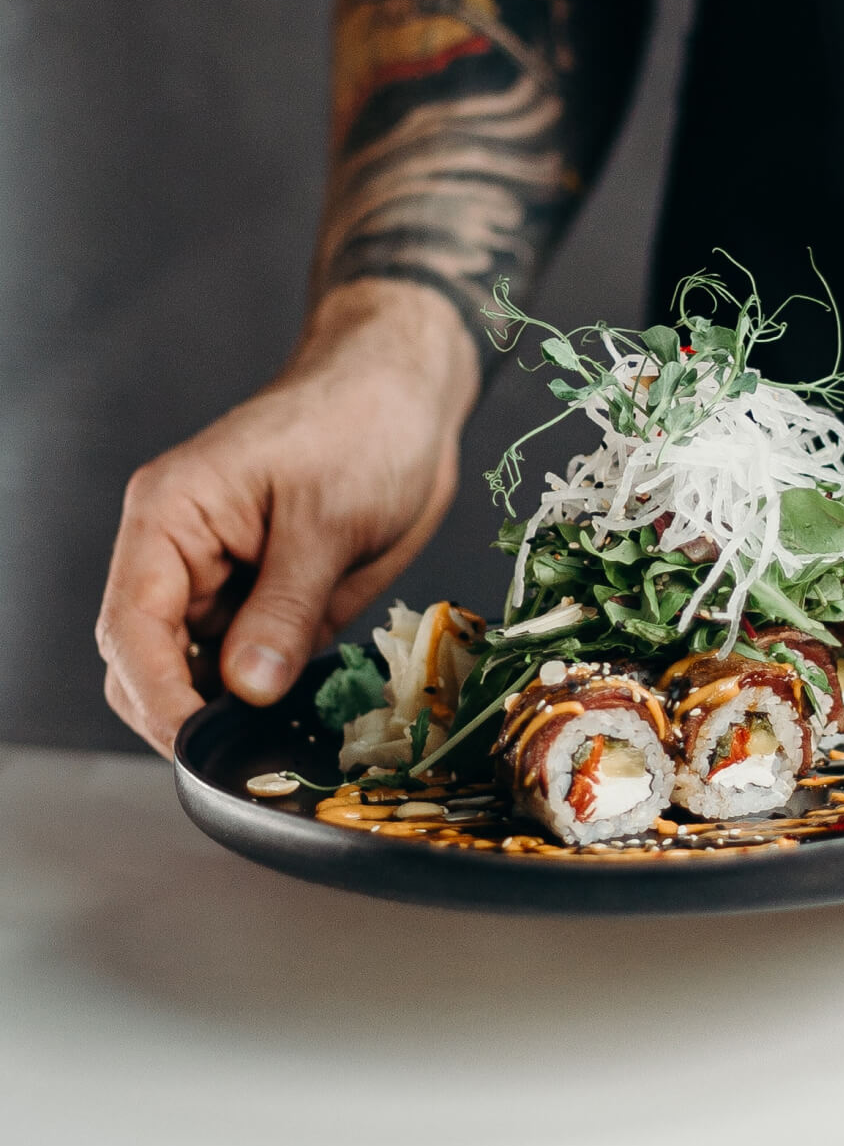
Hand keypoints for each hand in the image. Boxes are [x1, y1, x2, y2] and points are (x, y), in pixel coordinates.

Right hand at [95, 282, 479, 755]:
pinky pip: (251, 664)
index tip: (198, 746)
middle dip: (187, 714)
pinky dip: (271, 694)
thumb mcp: (329, 517)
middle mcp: (182, 552)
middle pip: (148, 661)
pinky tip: (307, 709)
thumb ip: (286, 607)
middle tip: (248, 755)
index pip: (132, 625)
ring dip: (233, 711)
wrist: (409, 390)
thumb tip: (248, 689)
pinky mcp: (266, 597)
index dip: (158, 695)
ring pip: (199, 673)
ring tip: (286, 737)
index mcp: (171, 515)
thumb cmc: (363, 418)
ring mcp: (224, 578)